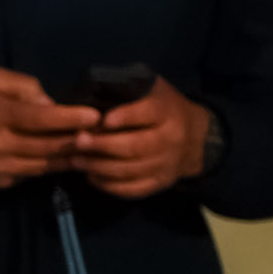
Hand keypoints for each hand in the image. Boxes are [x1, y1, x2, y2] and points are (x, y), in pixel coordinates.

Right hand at [0, 67, 86, 189]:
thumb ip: (23, 86)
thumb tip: (51, 105)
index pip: (41, 119)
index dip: (70, 118)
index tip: (94, 116)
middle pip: (48, 145)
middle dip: (78, 139)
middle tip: (101, 133)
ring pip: (45, 164)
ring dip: (70, 156)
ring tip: (91, 147)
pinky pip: (33, 175)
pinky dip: (51, 167)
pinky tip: (65, 158)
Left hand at [71, 79, 214, 199]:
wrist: (196, 138)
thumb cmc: (162, 109)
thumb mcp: (153, 90)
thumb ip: (130, 87)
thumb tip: (94, 84)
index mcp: (167, 112)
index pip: (148, 113)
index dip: (126, 117)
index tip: (103, 119)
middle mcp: (171, 139)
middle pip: (136, 146)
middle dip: (103, 145)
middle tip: (77, 141)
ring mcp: (166, 164)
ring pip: (131, 170)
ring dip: (100, 167)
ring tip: (76, 160)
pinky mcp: (160, 183)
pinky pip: (134, 189)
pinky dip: (110, 186)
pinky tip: (91, 177)